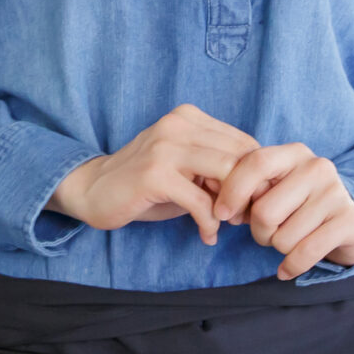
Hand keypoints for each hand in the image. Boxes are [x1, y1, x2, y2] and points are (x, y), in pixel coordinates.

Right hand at [49, 104, 259, 243]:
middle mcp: (178, 125)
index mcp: (189, 117)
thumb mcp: (186, 167)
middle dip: (250, 192)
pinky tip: (207, 236)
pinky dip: (210, 224)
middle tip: (245, 218)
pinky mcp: (155, 175)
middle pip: (240, 156)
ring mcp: (165, 147)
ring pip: (226, 173)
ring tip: (227, 225)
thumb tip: (260, 188)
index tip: (254, 202)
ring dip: (234, 208)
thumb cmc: (146, 183)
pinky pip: (201, 202)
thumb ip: (217, 168)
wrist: (93, 189)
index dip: (257, 175)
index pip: (244, 141)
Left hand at [213, 145, 353, 280]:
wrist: (350, 221)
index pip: (255, 163)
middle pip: (265, 210)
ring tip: (287, 240)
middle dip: (257, 231)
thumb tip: (213, 204)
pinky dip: (290, 267)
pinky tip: (285, 270)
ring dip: (277, 247)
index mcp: (294, 153)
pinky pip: (305, 253)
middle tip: (264, 233)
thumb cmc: (298, 204)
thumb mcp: (273, 189)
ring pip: (283, 237)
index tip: (221, 214)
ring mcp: (336, 194)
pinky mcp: (348, 222)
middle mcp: (317, 167)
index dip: (232, 191)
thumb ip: (245, 190)